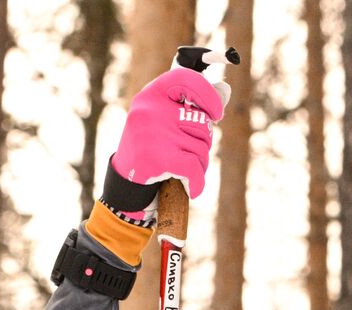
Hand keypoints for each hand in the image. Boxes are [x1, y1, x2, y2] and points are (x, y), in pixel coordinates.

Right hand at [104, 67, 230, 214]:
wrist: (126, 180)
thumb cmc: (153, 145)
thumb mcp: (168, 118)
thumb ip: (194, 104)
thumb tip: (225, 90)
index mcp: (152, 94)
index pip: (186, 79)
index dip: (208, 95)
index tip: (217, 113)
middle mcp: (150, 110)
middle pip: (202, 123)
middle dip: (203, 142)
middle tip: (186, 152)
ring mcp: (153, 134)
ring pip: (202, 148)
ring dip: (199, 163)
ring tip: (181, 168)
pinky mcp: (158, 158)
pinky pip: (195, 168)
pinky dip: (197, 182)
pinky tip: (192, 188)